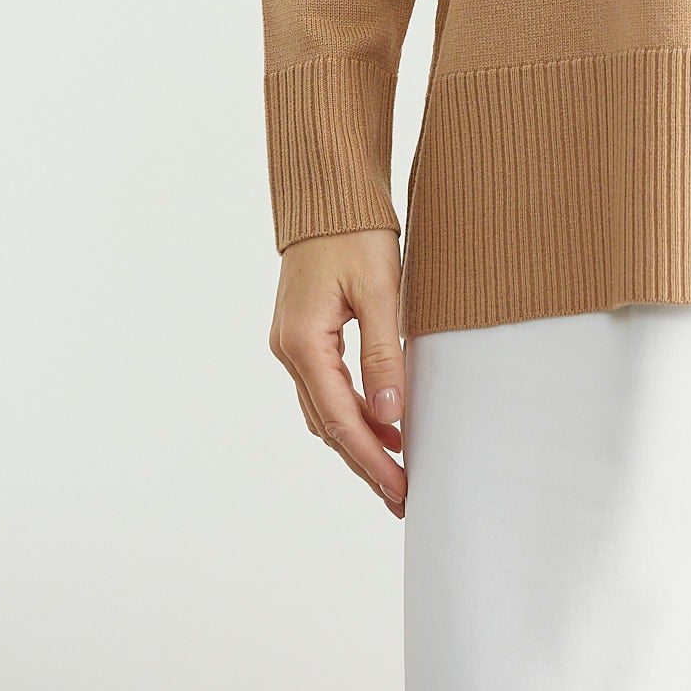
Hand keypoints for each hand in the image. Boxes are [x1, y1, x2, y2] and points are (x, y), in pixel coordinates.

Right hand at [269, 230, 407, 517]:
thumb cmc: (355, 233)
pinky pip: (325, 389)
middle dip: (365, 464)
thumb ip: (384, 353)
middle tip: (402, 497)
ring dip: (358, 442)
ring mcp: (291, 344)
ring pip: (324, 411)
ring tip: (397, 470)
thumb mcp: (379, 290)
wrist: (328, 193)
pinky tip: (381, 423)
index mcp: (303, 343)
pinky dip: (351, 413)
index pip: (341, 420)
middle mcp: (289, 350)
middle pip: (328, 425)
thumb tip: (390, 414)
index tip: (402, 488)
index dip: (373, 459)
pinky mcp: (302, 335)